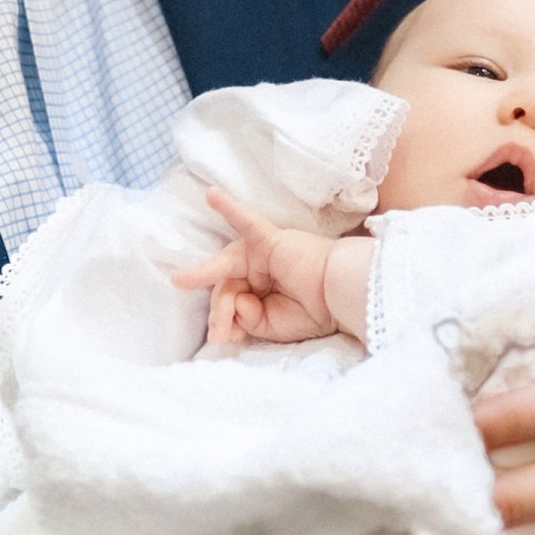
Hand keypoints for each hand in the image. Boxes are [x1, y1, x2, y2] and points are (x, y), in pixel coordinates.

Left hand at [173, 187, 352, 348]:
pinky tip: (211, 195)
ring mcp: (260, 254)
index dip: (225, 320)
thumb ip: (246, 316)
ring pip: (226, 267)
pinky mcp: (269, 239)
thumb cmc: (314, 311)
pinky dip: (229, 207)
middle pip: (224, 285)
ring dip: (210, 284)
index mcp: (260, 289)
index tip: (227, 339)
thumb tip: (233, 301)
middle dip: (221, 311)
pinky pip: (246, 221)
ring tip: (192, 293)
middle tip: (220, 334)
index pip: (231, 300)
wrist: (342, 297)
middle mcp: (257, 269)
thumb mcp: (271, 325)